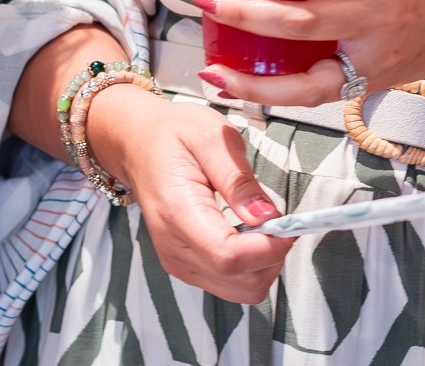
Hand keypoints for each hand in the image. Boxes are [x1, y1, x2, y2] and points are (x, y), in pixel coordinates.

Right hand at [85, 84, 292, 303]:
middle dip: (272, 257)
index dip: (269, 248)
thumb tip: (266, 216)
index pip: (230, 257)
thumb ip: (238, 178)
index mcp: (178, 211)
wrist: (137, 143)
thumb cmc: (173, 134)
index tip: (287, 223)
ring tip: (261, 225)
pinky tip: (246, 234)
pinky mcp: (183, 266)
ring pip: (240, 290)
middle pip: (240, 282)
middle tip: (277, 220)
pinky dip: (249, 267)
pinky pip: (229, 285)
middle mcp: (173, 246)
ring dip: (263, 264)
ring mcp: (176, 260)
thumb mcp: (210, 136)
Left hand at [194, 0, 424, 106]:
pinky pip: (314, 93)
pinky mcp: (371, 81)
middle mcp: (378, 13)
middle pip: (304, 18)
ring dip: (251, 67)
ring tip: (208, 59)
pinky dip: (270, 94)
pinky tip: (232, 84)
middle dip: (247, 12)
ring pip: (306, 68)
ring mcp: (374, 53)